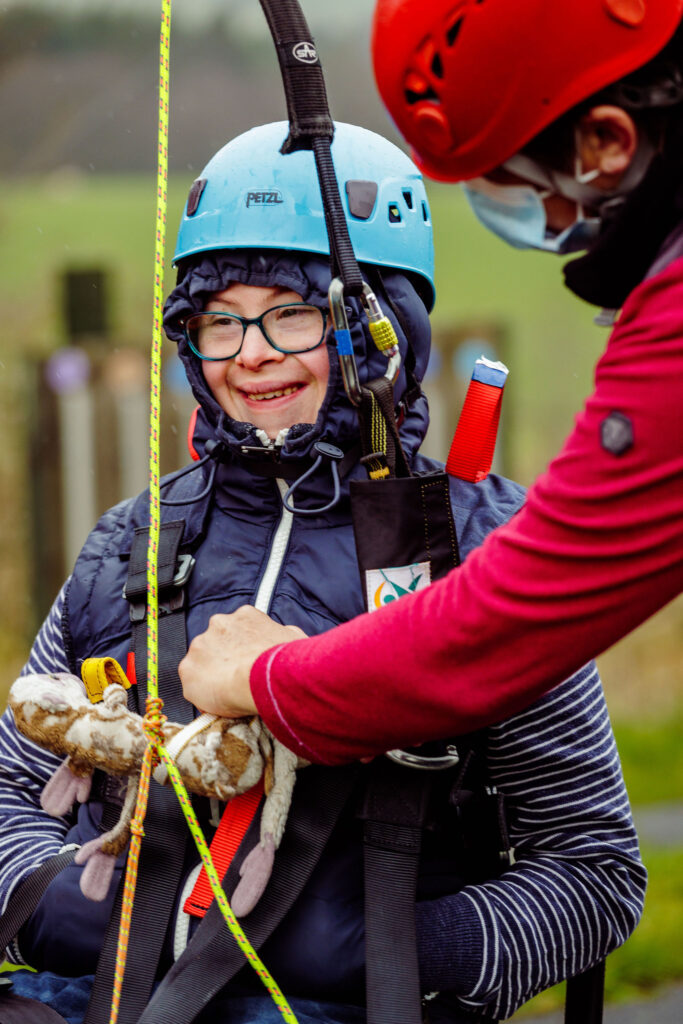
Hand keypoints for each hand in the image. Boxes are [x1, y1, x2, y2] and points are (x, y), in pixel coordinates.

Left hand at [178, 607, 306, 717]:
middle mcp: (218, 624)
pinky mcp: (188, 669)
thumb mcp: (294, 638)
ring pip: (202, 662)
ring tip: (229, 691)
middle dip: (224, 659)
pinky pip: (192, 684)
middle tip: (238, 677)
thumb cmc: (283, 660)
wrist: (264, 678)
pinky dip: (201, 693)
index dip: (242, 648)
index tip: (248, 660)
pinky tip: (218, 701)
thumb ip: (282, 633)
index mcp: (243, 615)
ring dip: (211, 674)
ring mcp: (200, 645)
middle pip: (217, 643)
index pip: (237, 630)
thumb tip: (285, 636)